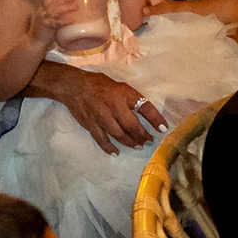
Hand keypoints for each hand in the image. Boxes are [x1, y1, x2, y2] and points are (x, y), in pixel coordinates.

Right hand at [25, 61, 166, 152]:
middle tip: (149, 141)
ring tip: (138, 145)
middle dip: (142, 135)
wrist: (74, 86)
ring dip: (130, 142)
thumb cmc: (100, 85)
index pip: (145, 108)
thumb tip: (146, 112)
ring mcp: (101, 117)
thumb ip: (132, 99)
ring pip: (119, 134)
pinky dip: (109, 148)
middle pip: (132, 126)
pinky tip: (117, 152)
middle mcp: (114, 106)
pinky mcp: (91, 125)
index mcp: (124, 94)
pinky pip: (102, 139)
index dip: (156, 119)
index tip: (163, 129)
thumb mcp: (121, 87)